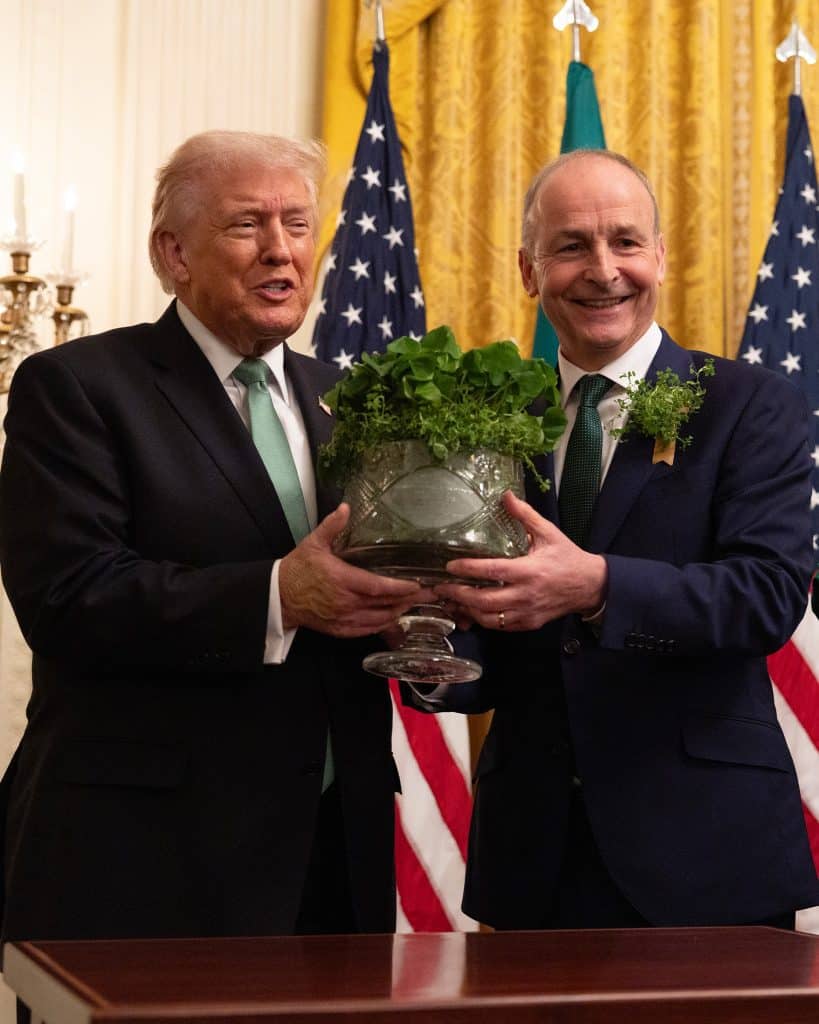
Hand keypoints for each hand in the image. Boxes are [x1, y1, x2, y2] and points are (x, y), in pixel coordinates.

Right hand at [279, 503, 433, 636]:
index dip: (399, 587)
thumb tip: (345, 507)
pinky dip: (384, 625)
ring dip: (399, 612)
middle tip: (427, 593)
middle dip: (408, 600)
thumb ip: (332, 526)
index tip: (416, 584)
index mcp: (341, 579)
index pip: (377, 586)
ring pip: (379, 620)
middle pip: (384, 605)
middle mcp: (345, 602)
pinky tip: (394, 617)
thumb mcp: (313, 543)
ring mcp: (344, 619)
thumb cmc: (298, 568)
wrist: (280, 598)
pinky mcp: (340, 630)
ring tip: (414, 603)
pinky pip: (368, 630)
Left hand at [434, 492, 607, 630]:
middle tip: (440, 588)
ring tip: (451, 601)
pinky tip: (471, 610)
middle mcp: (527, 594)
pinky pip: (500, 627)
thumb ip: (525, 515)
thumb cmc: (567, 557)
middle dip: (459, 596)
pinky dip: (483, 620)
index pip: (493, 571)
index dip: (469, 570)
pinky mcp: (529, 623)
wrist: (590, 586)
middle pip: (485, 601)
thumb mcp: (549, 532)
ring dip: (467, 611)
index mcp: (530, 570)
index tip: (450, 567)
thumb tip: (506, 495)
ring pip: (490, 619)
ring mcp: (527, 612)